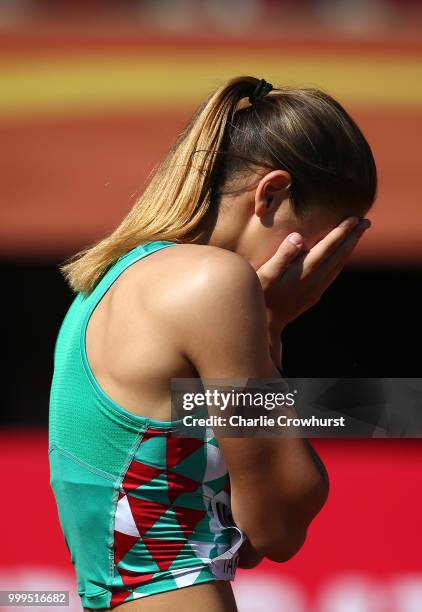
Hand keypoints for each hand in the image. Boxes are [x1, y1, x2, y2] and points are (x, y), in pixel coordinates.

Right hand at [257, 216, 370, 332]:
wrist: (266, 324)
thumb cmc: (262, 295)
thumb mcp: (266, 273)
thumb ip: (283, 255)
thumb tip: (298, 236)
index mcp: (305, 271)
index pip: (328, 247)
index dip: (342, 231)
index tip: (354, 218)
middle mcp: (316, 280)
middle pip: (340, 255)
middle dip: (353, 237)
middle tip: (366, 222)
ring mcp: (317, 289)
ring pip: (339, 265)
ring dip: (349, 248)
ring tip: (357, 235)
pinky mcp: (314, 296)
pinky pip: (333, 275)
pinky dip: (340, 262)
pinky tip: (341, 258)